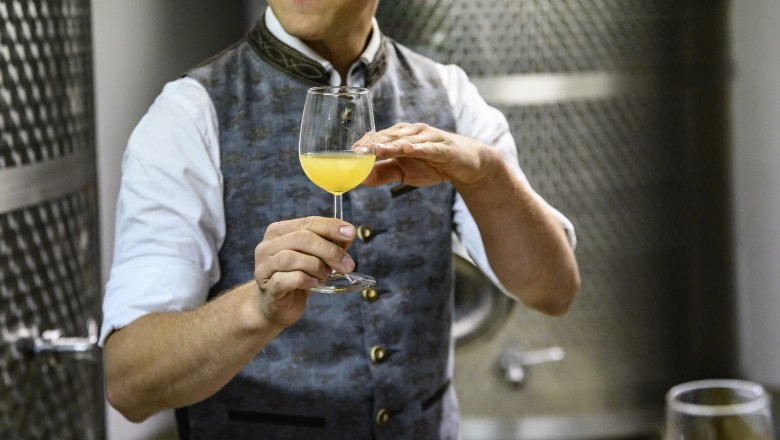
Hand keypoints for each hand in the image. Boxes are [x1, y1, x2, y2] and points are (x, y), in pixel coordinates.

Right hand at [253, 217, 355, 328]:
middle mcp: (267, 246)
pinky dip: (305, 280)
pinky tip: (314, 284)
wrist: (277, 307)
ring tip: (326, 275)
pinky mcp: (268, 287)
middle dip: (329, 250)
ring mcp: (264, 267)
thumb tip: (347, 235)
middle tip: (347, 264)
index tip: (350, 233)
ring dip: (316, 266)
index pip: (307, 222)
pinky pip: (287, 279)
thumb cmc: (296, 278)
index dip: (331, 226)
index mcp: (278, 232)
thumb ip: (329, 244)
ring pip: (291, 257)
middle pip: (302, 238)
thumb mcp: (314, 257)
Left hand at [363, 123, 500, 188]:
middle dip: (372, 144)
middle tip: (356, 152)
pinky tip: (409, 149)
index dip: (363, 146)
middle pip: (388, 137)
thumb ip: (382, 173)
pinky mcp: (444, 146)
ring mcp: (428, 137)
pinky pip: (430, 146)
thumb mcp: (403, 173)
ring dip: (391, 145)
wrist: (465, 165)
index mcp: (399, 136)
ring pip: (406, 140)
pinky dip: (419, 147)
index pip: (377, 139)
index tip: (348, 155)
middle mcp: (412, 132)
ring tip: (376, 149)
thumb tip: (359, 178)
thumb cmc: (431, 164)